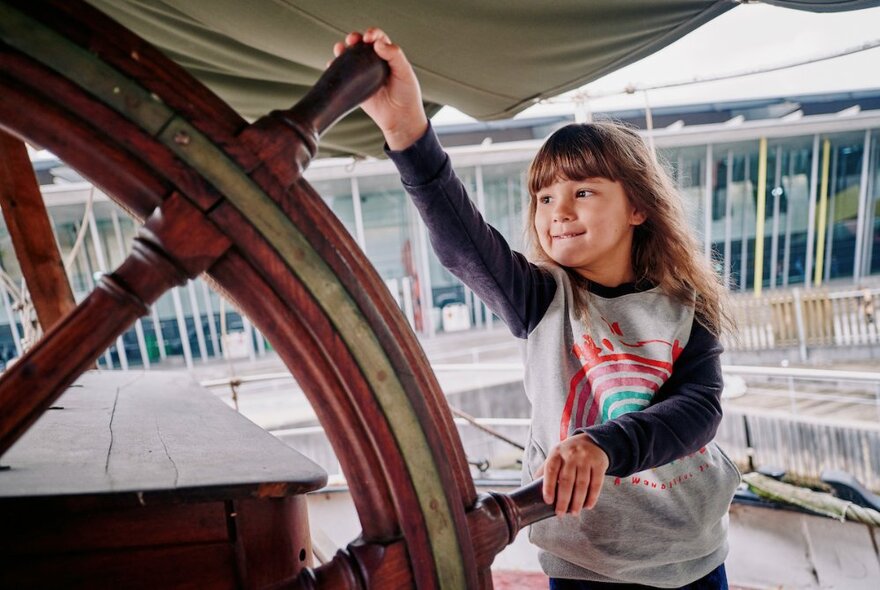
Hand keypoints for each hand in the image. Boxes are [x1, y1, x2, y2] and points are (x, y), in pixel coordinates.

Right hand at [332, 28, 427, 149]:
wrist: (400, 118)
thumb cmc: (407, 95)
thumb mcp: (405, 72)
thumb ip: (394, 55)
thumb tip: (378, 43)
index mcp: (388, 56)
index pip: (378, 38)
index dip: (372, 34)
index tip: (369, 37)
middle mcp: (374, 62)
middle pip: (361, 45)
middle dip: (355, 38)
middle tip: (352, 40)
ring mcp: (363, 74)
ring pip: (350, 57)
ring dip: (343, 50)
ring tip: (339, 49)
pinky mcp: (355, 86)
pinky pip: (343, 74)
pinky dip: (335, 68)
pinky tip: (332, 65)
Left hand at [535, 433, 608, 515]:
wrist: (592, 440)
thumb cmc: (569, 452)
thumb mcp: (555, 455)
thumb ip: (545, 469)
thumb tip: (533, 487)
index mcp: (556, 453)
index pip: (550, 470)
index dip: (548, 486)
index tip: (548, 501)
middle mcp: (571, 455)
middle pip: (566, 480)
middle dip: (563, 500)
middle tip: (560, 513)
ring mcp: (586, 459)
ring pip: (582, 484)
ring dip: (577, 501)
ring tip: (574, 513)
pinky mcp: (599, 464)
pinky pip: (596, 484)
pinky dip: (592, 497)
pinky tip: (587, 506)